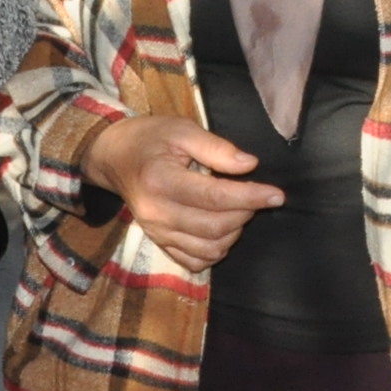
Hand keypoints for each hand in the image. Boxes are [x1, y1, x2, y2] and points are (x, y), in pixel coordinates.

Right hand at [78, 116, 282, 273]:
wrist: (114, 157)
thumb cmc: (150, 138)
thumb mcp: (182, 129)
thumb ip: (217, 148)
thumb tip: (250, 165)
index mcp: (162, 181)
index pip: (215, 198)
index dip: (250, 197)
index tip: (277, 195)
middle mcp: (158, 213)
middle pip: (215, 227)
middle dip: (245, 213)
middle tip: (254, 195)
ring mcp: (157, 232)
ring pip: (209, 249)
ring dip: (233, 233)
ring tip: (238, 209)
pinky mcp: (159, 243)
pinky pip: (194, 261)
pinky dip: (216, 251)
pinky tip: (222, 230)